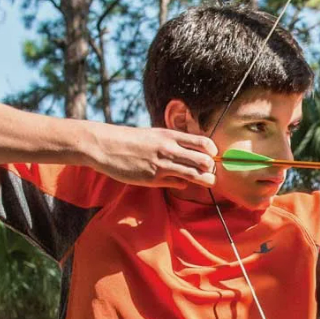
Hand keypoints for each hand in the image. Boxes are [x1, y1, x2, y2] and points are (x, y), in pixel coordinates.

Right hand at [84, 122, 217, 188]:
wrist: (106, 146)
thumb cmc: (132, 140)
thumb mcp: (156, 134)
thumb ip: (175, 141)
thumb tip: (195, 150)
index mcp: (171, 135)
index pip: (204, 143)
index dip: (213, 151)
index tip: (212, 156)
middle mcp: (169, 149)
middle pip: (205, 161)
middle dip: (212, 168)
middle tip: (210, 171)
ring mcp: (162, 165)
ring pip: (195, 175)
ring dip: (205, 180)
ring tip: (208, 181)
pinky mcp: (154, 179)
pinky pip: (179, 184)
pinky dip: (184, 184)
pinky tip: (179, 182)